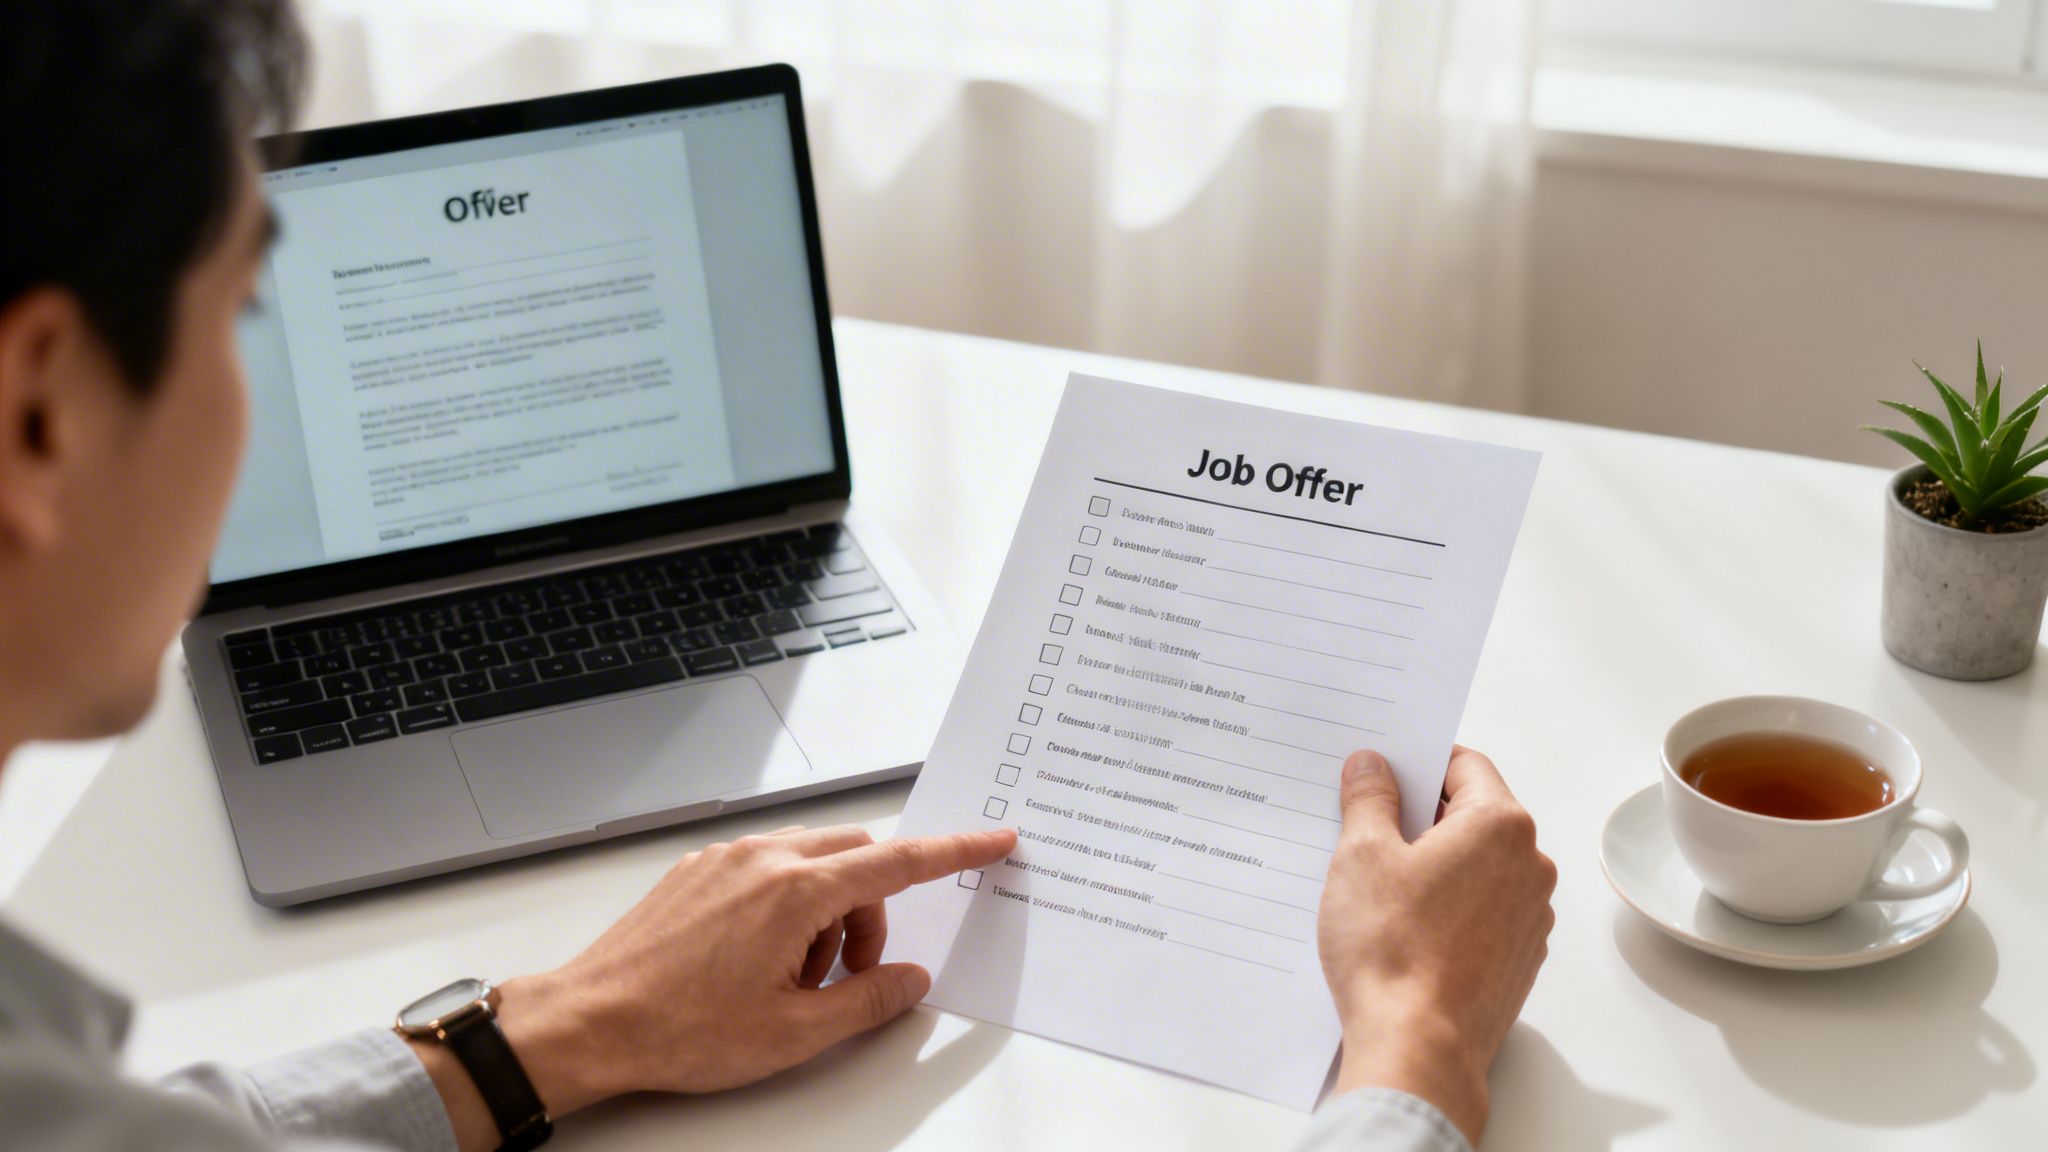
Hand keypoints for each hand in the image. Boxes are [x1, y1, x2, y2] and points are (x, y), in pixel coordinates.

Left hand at [414, 824, 1013, 1146]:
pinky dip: (785, 906)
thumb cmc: (678, 1029)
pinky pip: (766, 870)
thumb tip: (909, 980)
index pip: (899, 861)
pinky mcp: (696, 872)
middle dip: (874, 909)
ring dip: (827, 913)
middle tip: (857, 972)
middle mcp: (761, 860)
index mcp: (795, 892)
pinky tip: (759, 962)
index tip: (993, 839)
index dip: (955, 851)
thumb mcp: (795, 1033)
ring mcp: (724, 861)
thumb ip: (869, 1000)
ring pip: (810, 864)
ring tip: (795, 980)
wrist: (590, 1023)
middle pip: (856, 860)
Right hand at [1317, 747, 1554, 1145]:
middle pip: (1473, 815)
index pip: (1464, 764)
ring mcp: (1529, 917)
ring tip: (1380, 889)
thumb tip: (1373, 767)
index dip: (1417, 763)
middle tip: (1366, 830)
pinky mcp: (1517, 959)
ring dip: (1435, 865)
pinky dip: (1448, 907)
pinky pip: (1482, 911)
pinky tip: (1403, 928)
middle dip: (1420, 817)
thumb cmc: (1392, 951)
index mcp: (1500, 826)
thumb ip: (1370, 798)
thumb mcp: (1361, 855)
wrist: (1418, 1048)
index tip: (1381, 775)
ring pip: (1478, 866)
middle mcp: (1529, 867)